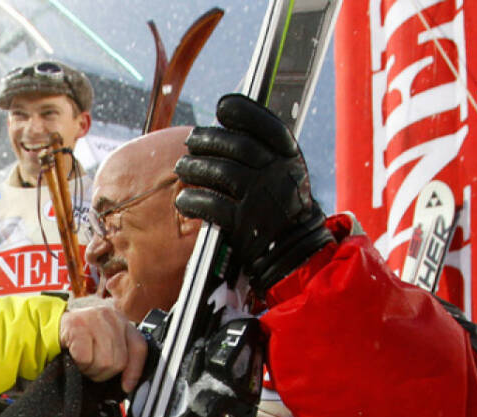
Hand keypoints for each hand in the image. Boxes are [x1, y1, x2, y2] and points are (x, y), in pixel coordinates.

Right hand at [58, 297, 147, 392]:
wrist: (50, 328)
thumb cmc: (79, 340)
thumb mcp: (103, 343)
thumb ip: (118, 353)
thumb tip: (129, 382)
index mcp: (122, 321)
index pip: (139, 347)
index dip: (135, 370)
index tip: (127, 386)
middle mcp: (111, 316)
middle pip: (119, 361)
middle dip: (104, 372)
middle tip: (91, 368)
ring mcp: (94, 319)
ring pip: (104, 362)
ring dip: (90, 370)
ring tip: (83, 362)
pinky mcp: (77, 325)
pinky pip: (86, 359)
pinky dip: (79, 365)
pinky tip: (74, 358)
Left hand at [175, 92, 333, 294]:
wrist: (292, 249)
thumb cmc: (280, 205)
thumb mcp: (284, 172)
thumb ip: (263, 151)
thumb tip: (223, 126)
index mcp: (289, 159)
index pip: (268, 126)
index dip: (244, 112)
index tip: (222, 108)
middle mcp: (278, 176)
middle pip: (238, 148)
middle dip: (209, 140)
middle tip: (191, 142)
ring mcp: (261, 201)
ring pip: (222, 173)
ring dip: (196, 168)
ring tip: (183, 168)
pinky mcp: (245, 226)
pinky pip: (212, 206)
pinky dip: (193, 201)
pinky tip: (184, 200)